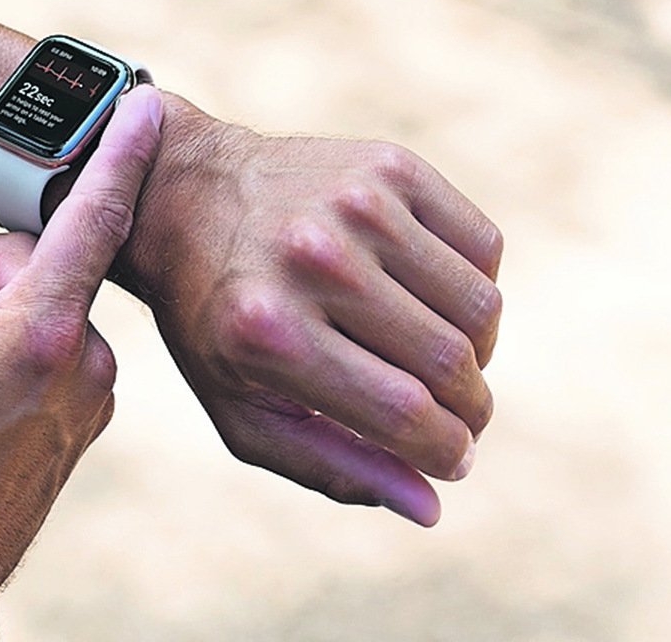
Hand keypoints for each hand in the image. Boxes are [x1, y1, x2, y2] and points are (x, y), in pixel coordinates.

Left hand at [112, 94, 502, 526]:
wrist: (185, 192)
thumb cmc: (216, 321)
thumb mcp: (244, 410)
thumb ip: (333, 468)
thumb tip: (431, 505)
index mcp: (270, 332)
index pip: (407, 416)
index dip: (448, 452)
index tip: (453, 459)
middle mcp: (315, 260)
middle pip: (451, 364)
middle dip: (472, 409)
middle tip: (460, 415)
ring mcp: (357, 204)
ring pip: (480, 307)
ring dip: (479, 351)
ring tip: (445, 359)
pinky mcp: (391, 165)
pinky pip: (485, 247)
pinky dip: (477, 287)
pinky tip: (434, 298)